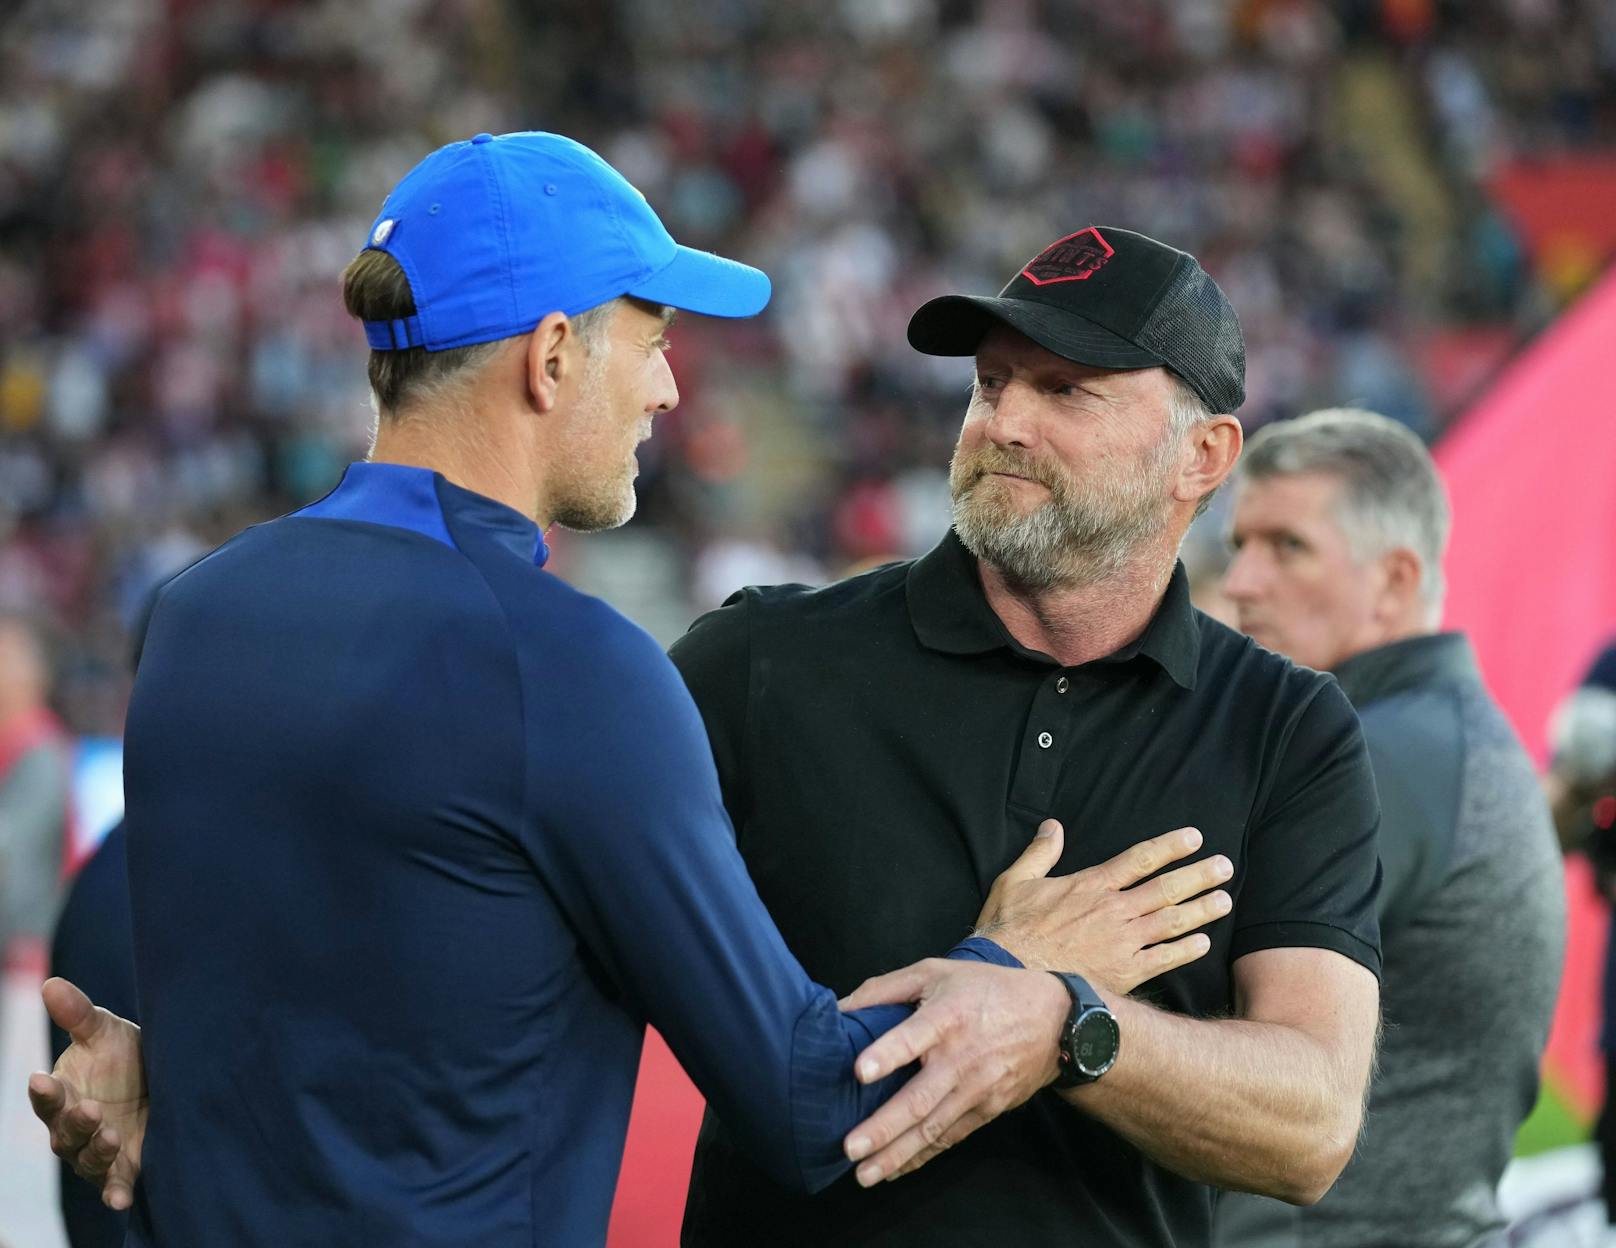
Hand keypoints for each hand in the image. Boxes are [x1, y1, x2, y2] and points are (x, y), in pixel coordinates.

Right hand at [27, 978, 146, 1210]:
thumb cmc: (126, 1055)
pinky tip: (120, 1199)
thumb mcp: (107, 1032)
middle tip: (90, 1110)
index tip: (41, 1080)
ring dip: (96, 1152)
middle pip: (65, 1133)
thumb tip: (50, 983)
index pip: (48, 1098)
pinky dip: (115, 1193)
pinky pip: (115, 1185)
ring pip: (88, 1159)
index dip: (45, 1092)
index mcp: (65, 1095)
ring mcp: (98, 1150)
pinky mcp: (124, 1168)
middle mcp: (75, 1128)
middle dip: (75, 1123)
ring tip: (111, 1137)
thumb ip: (79, 1014)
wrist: (168, 1078)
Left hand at [837, 960, 1066, 1186]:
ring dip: (897, 1154)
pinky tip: (897, 1171)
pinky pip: (950, 1137)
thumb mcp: (937, 972)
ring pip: (932, 1127)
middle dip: (883, 1127)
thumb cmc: (986, 989)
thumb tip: (839, 1008)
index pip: (913, 1037)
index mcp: (946, 1016)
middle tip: (850, 1148)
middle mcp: (960, 1057)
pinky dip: (923, 1156)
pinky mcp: (987, 1109)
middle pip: (919, 1098)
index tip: (860, 1072)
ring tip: (865, 1175)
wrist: (1055, 1021)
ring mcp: (976, 1088)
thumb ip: (886, 988)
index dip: (887, 1054)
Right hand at [974, 821, 1230, 993]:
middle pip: (1166, 887)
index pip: (1140, 859)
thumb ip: (1039, 853)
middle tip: (1225, 867)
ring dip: (1201, 909)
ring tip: (1225, 900)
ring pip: (1171, 921)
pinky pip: (1164, 959)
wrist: (1012, 976)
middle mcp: (1114, 910)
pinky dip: (1185, 950)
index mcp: (1091, 885)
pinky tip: (1203, 943)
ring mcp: (1122, 942)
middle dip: (1198, 875)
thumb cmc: (1010, 930)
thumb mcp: (1015, 881)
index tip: (1195, 838)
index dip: (1170, 846)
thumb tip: (1052, 826)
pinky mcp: (1124, 973)